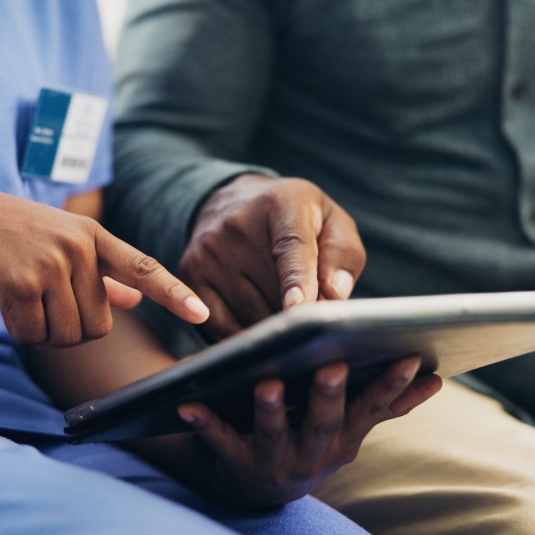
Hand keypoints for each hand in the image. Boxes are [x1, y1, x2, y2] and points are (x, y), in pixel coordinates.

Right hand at [0, 186, 208, 346]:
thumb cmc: (7, 234)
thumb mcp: (59, 241)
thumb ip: (100, 272)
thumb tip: (134, 298)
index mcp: (93, 235)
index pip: (143, 266)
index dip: (174, 293)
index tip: (203, 313)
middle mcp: (79, 247)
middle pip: (98, 325)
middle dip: (69, 326)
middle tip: (40, 300)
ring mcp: (52, 263)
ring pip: (68, 335)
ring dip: (42, 330)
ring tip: (22, 297)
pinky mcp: (22, 282)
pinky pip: (34, 334)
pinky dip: (18, 329)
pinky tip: (3, 301)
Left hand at [177, 356, 441, 507]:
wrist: (256, 484)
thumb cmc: (310, 436)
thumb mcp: (350, 426)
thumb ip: (387, 403)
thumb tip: (437, 378)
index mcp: (344, 437)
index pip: (371, 407)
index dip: (391, 384)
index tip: (410, 356)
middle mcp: (313, 453)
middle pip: (323, 421)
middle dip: (329, 395)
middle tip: (331, 364)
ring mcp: (275, 460)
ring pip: (273, 432)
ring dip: (270, 408)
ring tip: (266, 381)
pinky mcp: (235, 462)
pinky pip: (219, 441)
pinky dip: (204, 423)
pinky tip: (188, 404)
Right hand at [182, 174, 365, 338]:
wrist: (230, 201)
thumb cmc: (293, 218)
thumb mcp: (329, 220)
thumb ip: (343, 254)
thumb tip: (335, 295)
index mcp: (281, 205)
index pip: (291, 248)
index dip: (296, 280)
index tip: (299, 307)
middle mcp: (237, 226)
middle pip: (274, 292)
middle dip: (299, 314)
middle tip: (311, 309)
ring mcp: (210, 251)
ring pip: (251, 315)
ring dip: (274, 325)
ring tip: (282, 306)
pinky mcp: (191, 273)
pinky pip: (220, 326)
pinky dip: (244, 333)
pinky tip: (257, 318)